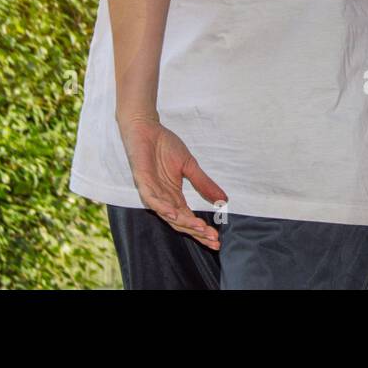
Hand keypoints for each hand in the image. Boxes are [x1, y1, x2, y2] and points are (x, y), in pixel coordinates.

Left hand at [117, 113, 227, 249]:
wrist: (146, 129)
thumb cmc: (165, 146)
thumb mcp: (190, 166)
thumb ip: (204, 184)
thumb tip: (224, 200)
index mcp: (173, 197)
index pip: (189, 219)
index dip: (202, 230)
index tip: (218, 239)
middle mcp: (163, 199)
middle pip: (180, 222)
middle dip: (197, 232)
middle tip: (213, 239)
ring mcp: (152, 192)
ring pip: (167, 215)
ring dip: (183, 222)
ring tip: (200, 228)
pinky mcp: (142, 181)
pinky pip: (151, 199)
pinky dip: (162, 207)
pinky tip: (173, 213)